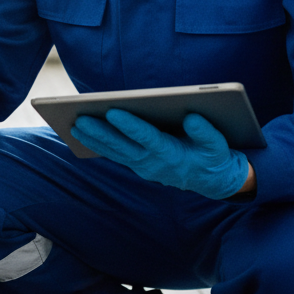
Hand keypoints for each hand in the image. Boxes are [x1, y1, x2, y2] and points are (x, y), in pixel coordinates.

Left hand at [71, 110, 250, 199]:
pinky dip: (99, 146)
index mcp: (173, 155)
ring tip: (74, 124)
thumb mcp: (219, 146)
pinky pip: (115, 156)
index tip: (113, 111)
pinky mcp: (139, 166)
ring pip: (115, 153)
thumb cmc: (214, 157)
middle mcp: (154, 163)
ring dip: (94, 140)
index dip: (130, 126)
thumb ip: (207, 133)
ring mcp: (144, 167)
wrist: (213, 182)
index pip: (148, 138)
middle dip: (101, 133)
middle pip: (123, 147)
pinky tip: (83, 133)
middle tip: (79, 118)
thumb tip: (191, 118)